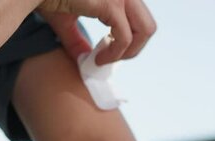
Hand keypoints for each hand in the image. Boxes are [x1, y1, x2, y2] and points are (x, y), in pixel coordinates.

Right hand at [37, 0, 155, 64]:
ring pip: (145, 31)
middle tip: (109, 59)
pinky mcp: (110, 4)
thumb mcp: (66, 21)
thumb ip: (78, 41)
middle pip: (148, 25)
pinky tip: (97, 59)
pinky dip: (113, 54)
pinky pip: (124, 38)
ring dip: (127, 52)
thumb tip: (85, 61)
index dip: (128, 42)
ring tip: (104, 59)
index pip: (138, 19)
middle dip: (133, 49)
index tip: (104, 52)